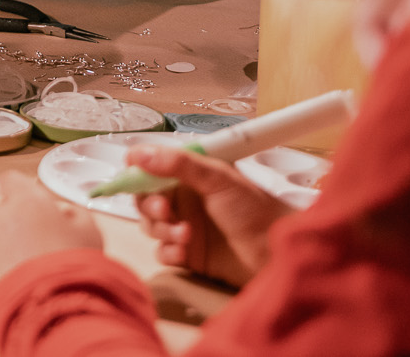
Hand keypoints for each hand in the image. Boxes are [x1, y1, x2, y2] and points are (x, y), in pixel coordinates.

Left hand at [0, 177, 102, 301]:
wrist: (57, 302)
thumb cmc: (77, 263)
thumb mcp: (89, 230)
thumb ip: (73, 214)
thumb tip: (61, 212)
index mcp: (28, 201)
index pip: (12, 181)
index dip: (19, 190)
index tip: (28, 200)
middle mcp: (1, 218)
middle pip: (1, 212)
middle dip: (15, 223)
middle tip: (37, 244)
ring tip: (16, 264)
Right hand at [131, 144, 292, 288]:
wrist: (278, 254)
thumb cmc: (255, 210)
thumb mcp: (219, 179)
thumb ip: (179, 164)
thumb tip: (139, 154)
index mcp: (190, 174)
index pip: (151, 165)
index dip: (138, 169)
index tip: (131, 174)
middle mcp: (184, 198)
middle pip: (144, 197)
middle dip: (149, 204)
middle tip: (165, 211)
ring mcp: (184, 226)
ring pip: (151, 225)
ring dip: (162, 229)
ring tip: (185, 235)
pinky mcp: (187, 254)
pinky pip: (161, 251)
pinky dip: (167, 251)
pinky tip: (183, 253)